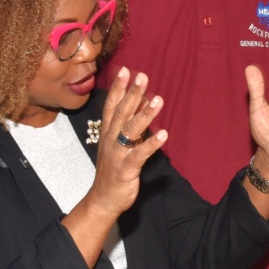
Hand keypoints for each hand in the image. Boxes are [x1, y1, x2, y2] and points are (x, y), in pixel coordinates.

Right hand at [86, 67, 166, 216]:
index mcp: (108, 132)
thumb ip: (130, 122)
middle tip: (142, 76)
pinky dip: (151, 144)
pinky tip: (164, 135)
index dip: (118, 88)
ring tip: (158, 99)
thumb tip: (142, 101)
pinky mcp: (126, 169)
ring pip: (130, 130)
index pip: (112, 106)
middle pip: (121, 113)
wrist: (104, 199)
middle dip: (132, 94)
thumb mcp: (119, 143)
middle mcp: (110, 140)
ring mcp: (117, 154)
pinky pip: (139, 154)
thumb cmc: (114, 168)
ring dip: (145, 114)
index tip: (125, 70)